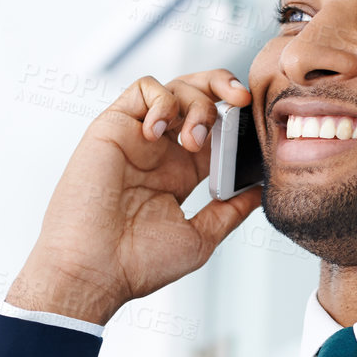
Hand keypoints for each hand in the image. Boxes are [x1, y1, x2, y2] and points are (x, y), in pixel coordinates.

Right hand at [4, 70, 261, 324]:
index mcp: (179, 174)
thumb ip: (230, 211)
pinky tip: (161, 131)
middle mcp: (160, 152)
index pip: (216, 131)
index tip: (254, 132)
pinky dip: (162, 98)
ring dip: (197, 102)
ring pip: (175, 88)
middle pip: (198, 98)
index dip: (237, 123)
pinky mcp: (113, 127)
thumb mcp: (200, 238)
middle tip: (240, 102)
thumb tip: (259, 191)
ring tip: (194, 139)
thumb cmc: (138, 263)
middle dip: (224, 89)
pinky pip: (142, 89)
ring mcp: (137, 138)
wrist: (96, 269)